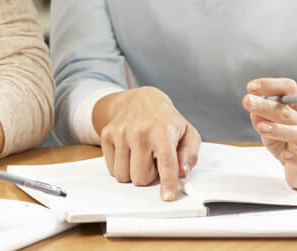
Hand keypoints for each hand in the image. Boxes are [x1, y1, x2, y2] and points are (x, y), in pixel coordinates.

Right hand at [94, 86, 200, 200]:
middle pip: (141, 177)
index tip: (167, 196)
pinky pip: (111, 169)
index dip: (168, 183)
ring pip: (123, 176)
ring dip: (133, 173)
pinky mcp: (107, 135)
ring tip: (141, 157)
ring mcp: (121, 133)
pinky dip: (121, 167)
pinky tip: (129, 154)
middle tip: (153, 161)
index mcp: (163, 130)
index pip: (166, 163)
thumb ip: (190, 154)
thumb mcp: (187, 133)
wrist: (140, 100)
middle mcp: (140, 131)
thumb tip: (182, 172)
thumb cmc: (165, 120)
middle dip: (149, 176)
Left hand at [243, 78, 296, 188]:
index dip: (270, 85)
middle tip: (247, 101)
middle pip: (287, 111)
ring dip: (280, 130)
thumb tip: (254, 112)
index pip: (289, 89)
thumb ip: (261, 117)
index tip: (250, 87)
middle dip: (266, 106)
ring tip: (262, 128)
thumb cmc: (284, 140)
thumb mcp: (269, 125)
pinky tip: (285, 156)